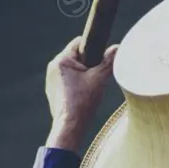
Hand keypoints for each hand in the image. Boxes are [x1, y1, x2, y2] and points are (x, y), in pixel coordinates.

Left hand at [45, 37, 118, 152]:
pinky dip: (77, 84)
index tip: (103, 59)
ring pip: (72, 69)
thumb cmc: (83, 101)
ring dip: (84, 74)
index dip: (94, 48)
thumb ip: (108, 62)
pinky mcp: (53, 89)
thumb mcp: (100, 79)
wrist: (70, 124)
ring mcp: (51, 79)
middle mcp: (53, 67)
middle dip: (90, 64)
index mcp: (62, 60)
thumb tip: (117, 48)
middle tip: (99, 77)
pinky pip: (67, 79)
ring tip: (91, 88)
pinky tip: (84, 95)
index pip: (79, 43)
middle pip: (76, 56)